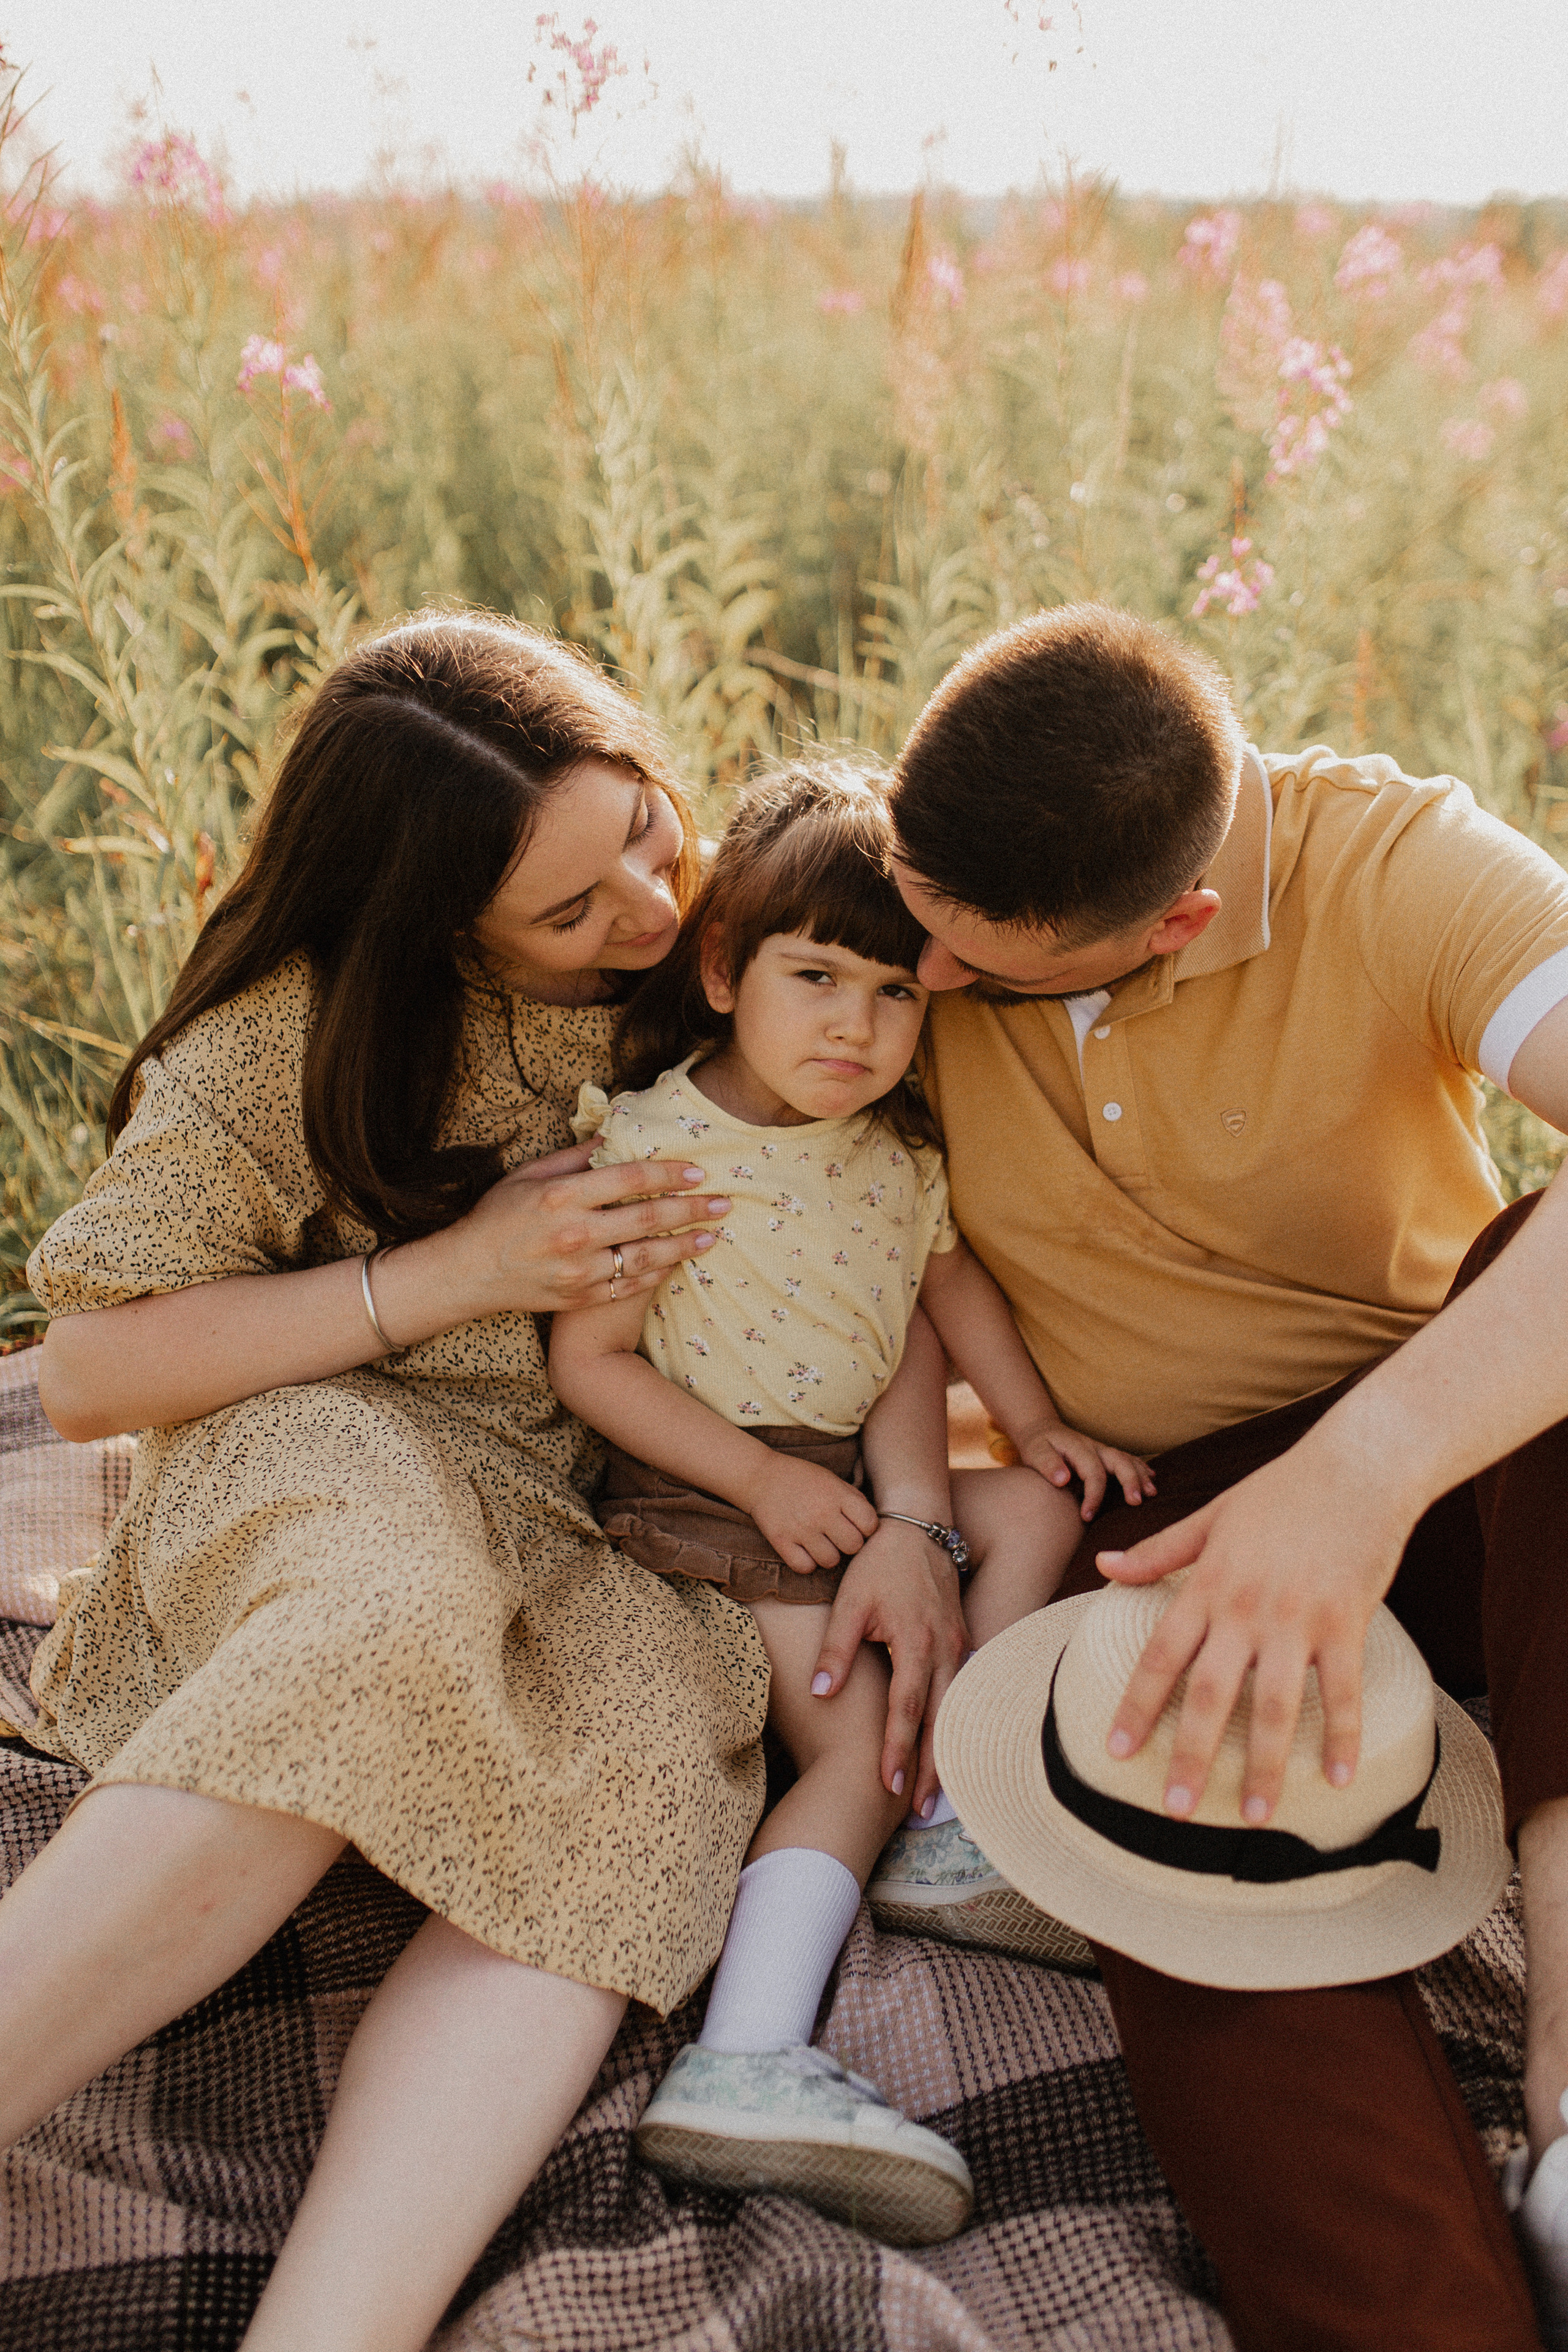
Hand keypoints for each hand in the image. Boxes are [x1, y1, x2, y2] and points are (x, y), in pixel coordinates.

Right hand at [442, 1145, 731, 1316]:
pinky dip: (657, 1273)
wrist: (469, 1273)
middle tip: (722, 1203)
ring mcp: (578, 1271)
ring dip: (684, 1246)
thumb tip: (615, 1133)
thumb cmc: (498, 1216)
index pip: (629, 1179)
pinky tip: (677, 1262)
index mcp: (562, 1196)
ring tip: (712, 1236)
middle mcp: (573, 1234)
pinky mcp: (579, 1297)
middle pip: (646, 1218)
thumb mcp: (529, 1175)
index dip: (668, 1175)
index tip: (697, 1172)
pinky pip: (628, 1285)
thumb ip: (575, 1157)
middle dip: (690, 1210)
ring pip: (645, 1257)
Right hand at [745, 1455, 879, 1572]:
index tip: (857, 1526)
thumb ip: (853, 1499)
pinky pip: (805, 1567)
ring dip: (828, 1555)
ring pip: (830, 1561)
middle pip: (853, 1546)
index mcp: (837, 1494)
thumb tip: (871, 1524)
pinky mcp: (781, 1541)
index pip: (870, 1524)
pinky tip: (805, 1550)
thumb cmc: (801, 1478)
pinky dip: (807, 1563)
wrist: (761, 1476)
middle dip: (849, 1543)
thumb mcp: (832, 1479)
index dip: (867, 1528)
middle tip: (838, 1536)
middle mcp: (821, 1512)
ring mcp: (801, 1529)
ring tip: (820, 1543)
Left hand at [809, 1519, 968, 1808]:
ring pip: (956, 1709)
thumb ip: (836, 1648)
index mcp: (915, 1642)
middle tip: (920, 1811)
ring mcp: (959, 1645)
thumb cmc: (878, 1564)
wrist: (917, 1525)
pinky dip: (955, 1722)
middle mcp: (945, 1649)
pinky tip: (948, 1746)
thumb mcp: (849, 1601)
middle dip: (932, 1768)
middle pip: (940, 1720)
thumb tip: (819, 1693)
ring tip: (936, 1793)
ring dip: (947, 1750)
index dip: (897, 1749)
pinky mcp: (963, 1640)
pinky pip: (962, 1690)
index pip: (905, 1708)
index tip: (888, 1785)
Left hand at [1016, 1421, 1155, 1519]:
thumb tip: (1063, 1480)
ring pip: (1127, 1460)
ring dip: (1140, 1476)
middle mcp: (1095, 1447)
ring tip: (1152, 1493)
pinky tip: (1152, 1479)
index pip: (1093, 1473)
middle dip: (1130, 1481)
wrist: (1040, 1430)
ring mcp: (1102, 1450)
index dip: (1094, 1496)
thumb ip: (1047, 1464)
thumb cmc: (1037, 1445)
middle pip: (1119, 1461)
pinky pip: (1127, 1459)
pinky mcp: (1105, 1455)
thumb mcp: (1035, 1452)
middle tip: (1136, 1503)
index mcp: (1079, 1448)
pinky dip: (1141, 1468)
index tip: (1087, 1517)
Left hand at [1098, 1437, 1408, 1823]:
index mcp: (1208, 1585)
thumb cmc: (1282, 1490)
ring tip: (1254, 1817)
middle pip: (1210, 1692)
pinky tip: (1338, 1780)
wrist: (1357, 1465)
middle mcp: (1245, 1608)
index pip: (1160, 1655)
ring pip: (1275, 1703)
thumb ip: (1159, 1552)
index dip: (1138, 1706)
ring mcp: (1297, 1618)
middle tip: (1173, 1809)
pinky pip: (1342, 1690)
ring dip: (1265, 1765)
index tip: (1116, 1751)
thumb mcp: (1210, 1516)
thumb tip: (1103, 1568)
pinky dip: (1342, 1736)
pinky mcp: (1346, 1621)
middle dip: (1191, 1753)